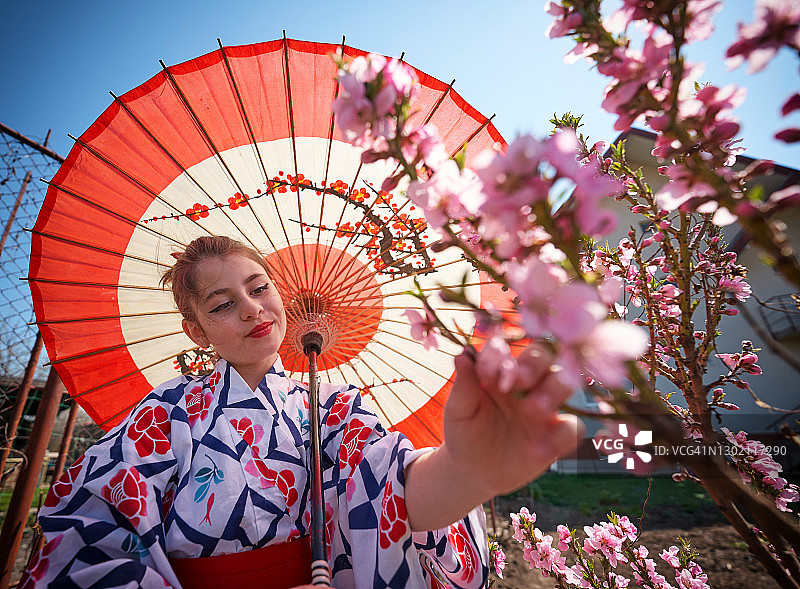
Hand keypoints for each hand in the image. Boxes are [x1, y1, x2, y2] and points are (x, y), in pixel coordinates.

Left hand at [405, 342, 583, 530]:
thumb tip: (462, 355)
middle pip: (543, 355)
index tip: (486, 375)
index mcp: (499, 371)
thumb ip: (464, 385)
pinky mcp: (556, 434)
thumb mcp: (458, 411)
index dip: (499, 355)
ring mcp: (544, 406)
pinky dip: (560, 437)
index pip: (506, 349)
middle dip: (534, 364)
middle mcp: (526, 383)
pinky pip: (573, 427)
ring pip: (565, 383)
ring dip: (554, 391)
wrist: (473, 471)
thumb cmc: (464, 433)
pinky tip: (536, 450)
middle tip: (519, 383)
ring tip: (533, 411)